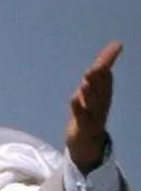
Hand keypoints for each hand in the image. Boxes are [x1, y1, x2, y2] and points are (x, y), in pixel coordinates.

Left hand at [65, 41, 121, 172]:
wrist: (87, 146)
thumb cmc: (88, 119)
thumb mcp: (92, 99)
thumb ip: (97, 84)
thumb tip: (103, 68)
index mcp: (103, 94)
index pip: (105, 74)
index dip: (109, 59)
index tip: (117, 44)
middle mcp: (100, 103)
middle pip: (101, 84)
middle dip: (102, 70)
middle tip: (105, 55)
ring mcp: (92, 115)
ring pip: (92, 99)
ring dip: (91, 87)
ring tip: (89, 74)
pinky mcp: (82, 126)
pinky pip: (80, 116)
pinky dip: (77, 107)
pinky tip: (73, 99)